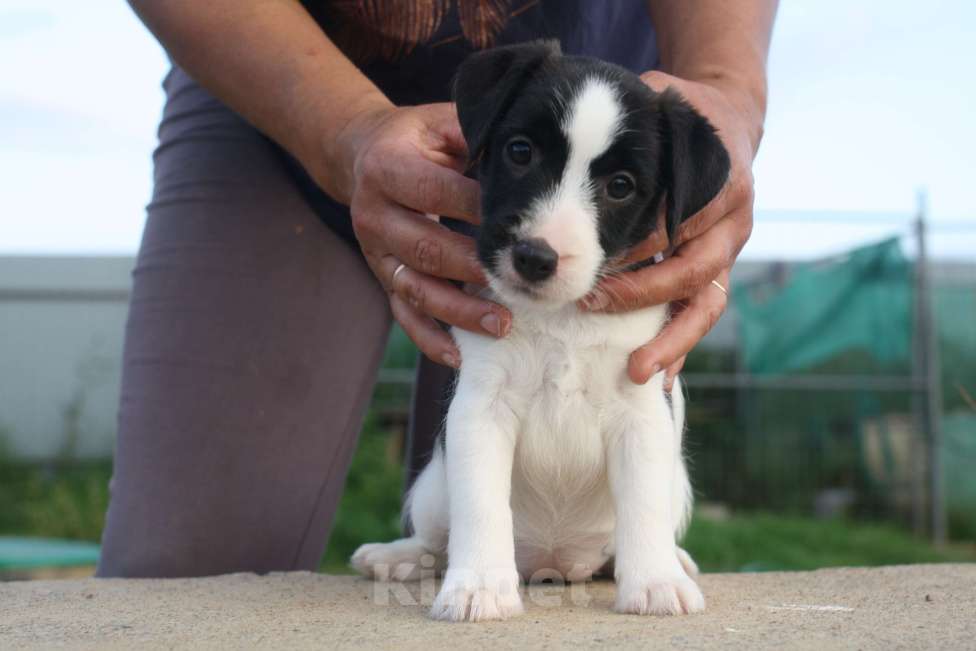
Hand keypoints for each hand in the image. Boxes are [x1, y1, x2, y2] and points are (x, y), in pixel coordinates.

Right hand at [336, 102, 511, 367]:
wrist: (359, 155)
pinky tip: (462, 355)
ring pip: (416, 289)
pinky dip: (431, 339)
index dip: (478, 208)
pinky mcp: (382, 278)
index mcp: (387, 168)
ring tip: (502, 324)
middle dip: (474, 268)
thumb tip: (524, 149)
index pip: (437, 192)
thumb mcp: (437, 122)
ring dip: (459, 311)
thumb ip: (472, 132)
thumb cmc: (415, 138)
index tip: (520, 223)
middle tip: (517, 281)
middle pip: (426, 248)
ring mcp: (375, 252)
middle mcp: (374, 214)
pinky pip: (404, 316)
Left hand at [581, 71, 760, 387]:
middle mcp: (732, 224)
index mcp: (722, 183)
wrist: (726, 122)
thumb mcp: (665, 100)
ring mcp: (727, 253)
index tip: (595, 260)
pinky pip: (701, 317)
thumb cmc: (682, 110)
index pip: (676, 221)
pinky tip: (658, 379)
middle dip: (643, 294)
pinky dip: (680, 347)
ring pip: (705, 305)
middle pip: (693, 270)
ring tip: (637, 372)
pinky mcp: (716, 274)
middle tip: (594, 307)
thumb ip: (642, 112)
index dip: (638, 243)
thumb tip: (599, 118)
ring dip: (671, 340)